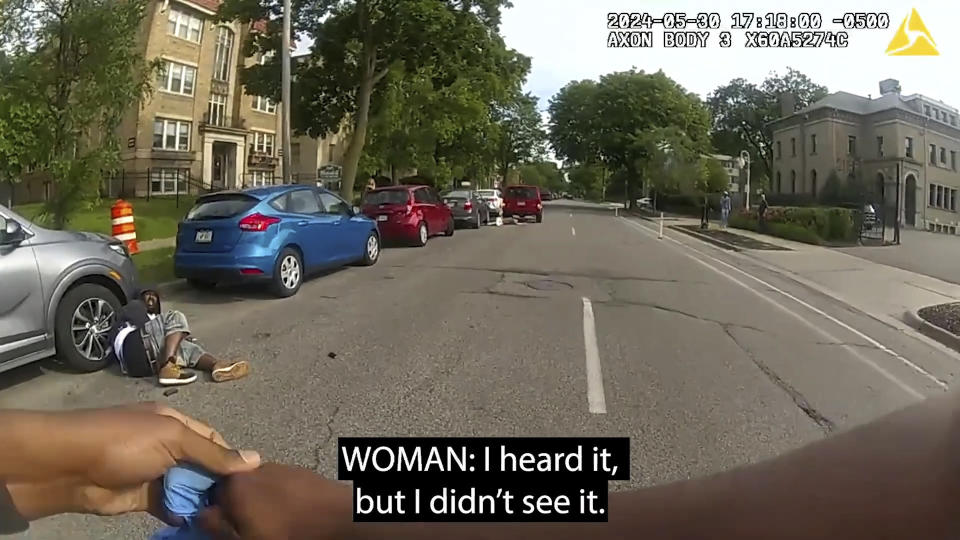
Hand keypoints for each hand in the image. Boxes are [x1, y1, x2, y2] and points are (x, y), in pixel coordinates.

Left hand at [2, 402, 260, 520]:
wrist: (66, 466)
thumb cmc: (122, 441)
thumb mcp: (173, 439)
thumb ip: (212, 454)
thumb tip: (255, 461)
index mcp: (176, 424)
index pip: (213, 441)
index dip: (231, 459)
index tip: (250, 482)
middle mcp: (167, 447)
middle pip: (202, 467)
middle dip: (218, 484)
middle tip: (239, 505)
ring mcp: (154, 473)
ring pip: (187, 489)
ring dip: (202, 502)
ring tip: (223, 518)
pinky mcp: (141, 498)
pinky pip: (169, 507)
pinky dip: (183, 515)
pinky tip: (198, 524)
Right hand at [198, 464, 352, 539]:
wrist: (339, 522)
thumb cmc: (287, 535)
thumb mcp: (244, 539)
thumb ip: (218, 526)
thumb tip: (202, 515)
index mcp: (235, 484)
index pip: (207, 496)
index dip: (212, 514)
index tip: (220, 527)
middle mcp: (254, 468)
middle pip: (234, 489)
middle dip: (236, 506)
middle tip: (248, 526)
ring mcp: (280, 468)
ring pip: (259, 487)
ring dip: (260, 502)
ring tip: (272, 522)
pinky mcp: (302, 472)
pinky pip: (281, 486)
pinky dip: (280, 499)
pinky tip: (290, 514)